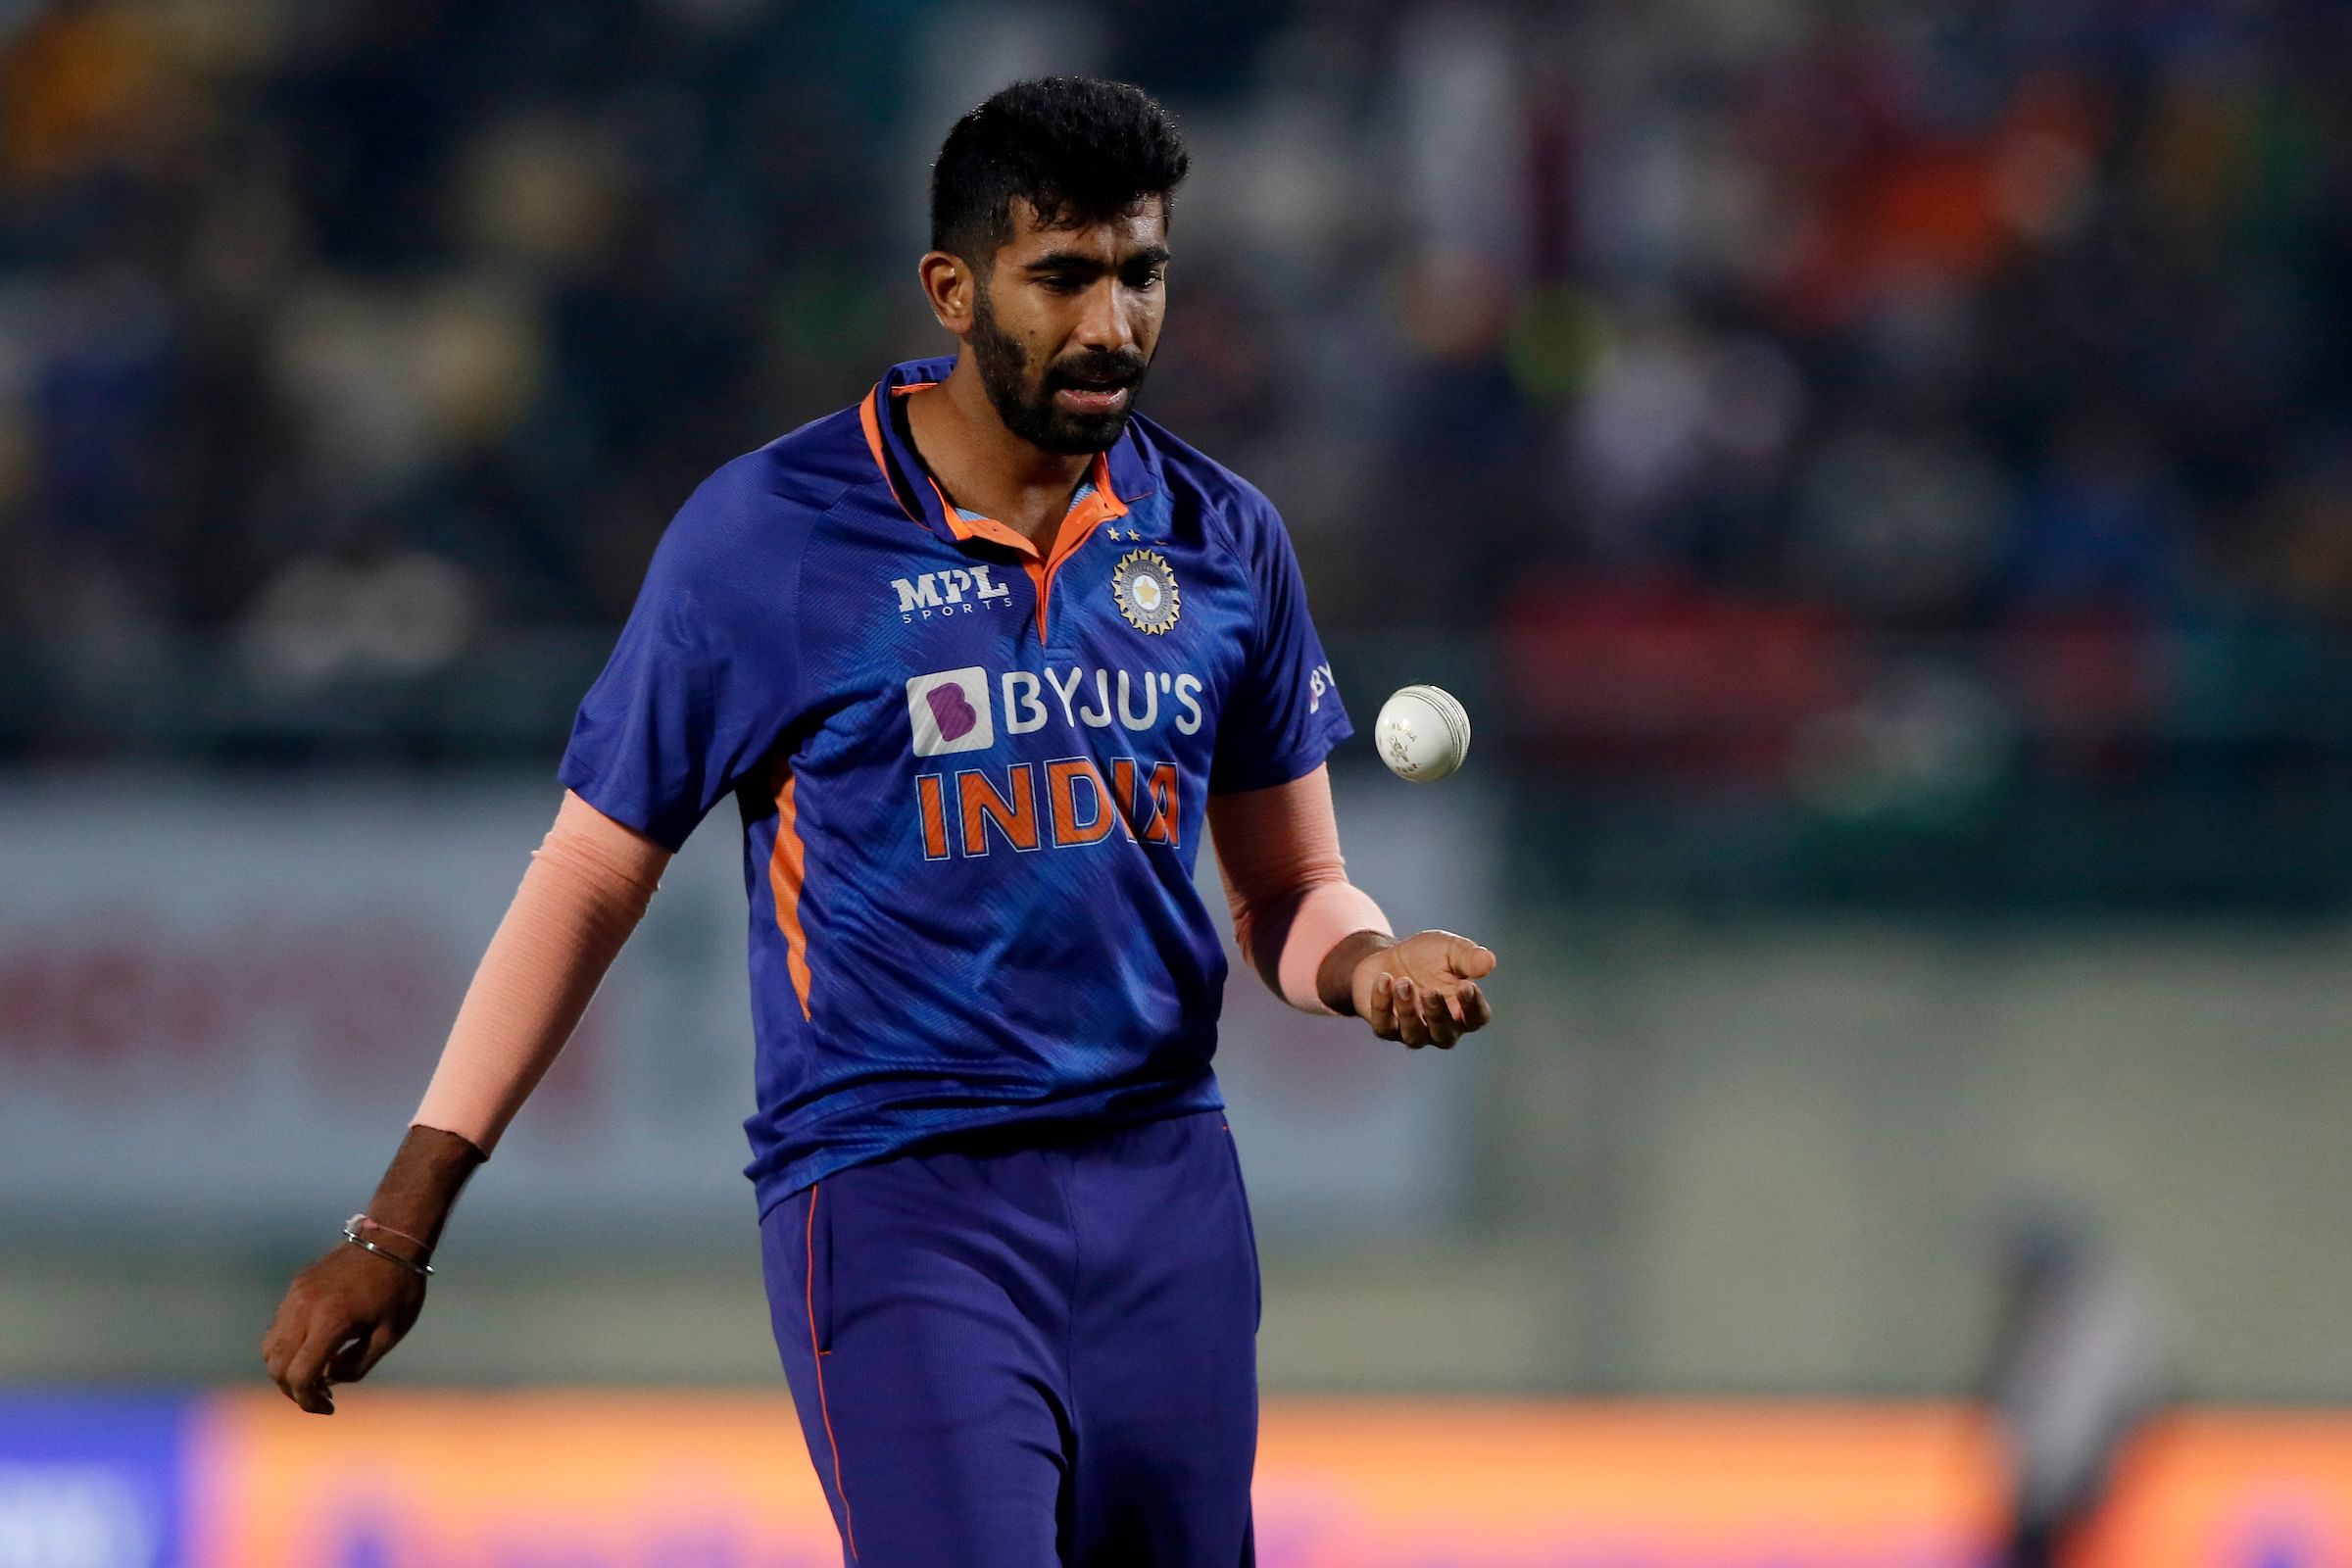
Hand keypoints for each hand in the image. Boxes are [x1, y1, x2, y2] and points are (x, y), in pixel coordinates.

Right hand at [260, 1242, 426, 1413]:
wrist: (392, 1239)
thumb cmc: (399, 1288)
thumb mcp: (389, 1334)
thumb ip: (355, 1365)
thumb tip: (326, 1379)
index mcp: (331, 1322)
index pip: (300, 1376)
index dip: (308, 1401)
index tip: (328, 1408)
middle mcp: (305, 1309)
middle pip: (277, 1366)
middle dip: (294, 1390)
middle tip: (320, 1397)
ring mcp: (296, 1295)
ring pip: (270, 1347)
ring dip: (285, 1369)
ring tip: (316, 1375)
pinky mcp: (296, 1286)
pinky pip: (278, 1325)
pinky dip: (286, 1347)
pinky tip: (314, 1348)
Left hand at [1352, 930, 1495, 1047]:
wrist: (1387, 955)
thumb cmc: (1426, 957)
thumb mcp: (1450, 949)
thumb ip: (1469, 957)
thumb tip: (1489, 961)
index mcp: (1463, 1011)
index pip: (1476, 1018)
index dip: (1473, 1006)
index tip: (1466, 986)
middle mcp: (1440, 1028)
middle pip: (1444, 1035)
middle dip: (1437, 1014)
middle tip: (1430, 990)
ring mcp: (1411, 1031)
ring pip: (1414, 1035)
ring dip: (1408, 1010)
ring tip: (1403, 982)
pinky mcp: (1385, 1028)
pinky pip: (1384, 1026)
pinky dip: (1382, 1004)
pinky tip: (1384, 979)